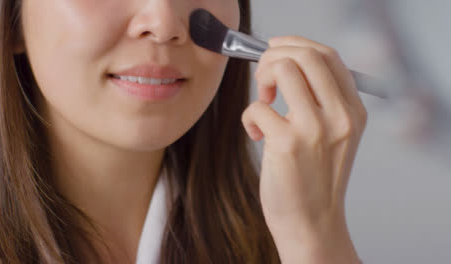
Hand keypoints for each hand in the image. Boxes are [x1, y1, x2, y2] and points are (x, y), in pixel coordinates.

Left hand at [241, 36, 367, 262]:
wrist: (312, 223)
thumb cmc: (315, 178)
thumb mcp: (334, 136)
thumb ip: (321, 101)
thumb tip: (287, 63)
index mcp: (353, 111)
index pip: (330, 56)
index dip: (298, 44)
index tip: (278, 47)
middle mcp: (340, 117)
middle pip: (307, 55)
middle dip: (276, 55)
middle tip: (265, 76)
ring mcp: (315, 129)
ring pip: (284, 70)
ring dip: (264, 78)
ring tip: (264, 102)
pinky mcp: (287, 144)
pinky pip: (258, 107)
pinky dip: (250, 116)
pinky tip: (257, 134)